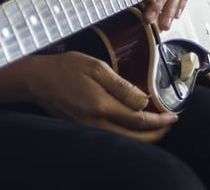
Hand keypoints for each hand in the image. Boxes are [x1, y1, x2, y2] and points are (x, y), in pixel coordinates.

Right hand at [25, 52, 175, 140]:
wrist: (37, 80)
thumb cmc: (66, 68)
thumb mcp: (97, 67)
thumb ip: (122, 86)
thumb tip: (144, 100)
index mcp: (102, 106)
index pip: (139, 121)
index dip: (160, 121)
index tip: (173, 116)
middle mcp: (96, 123)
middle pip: (135, 138)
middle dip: (156, 133)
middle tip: (170, 123)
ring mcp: (89, 129)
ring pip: (124, 141)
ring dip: (144, 136)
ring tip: (157, 125)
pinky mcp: (83, 129)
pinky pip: (112, 138)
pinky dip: (128, 135)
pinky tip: (134, 125)